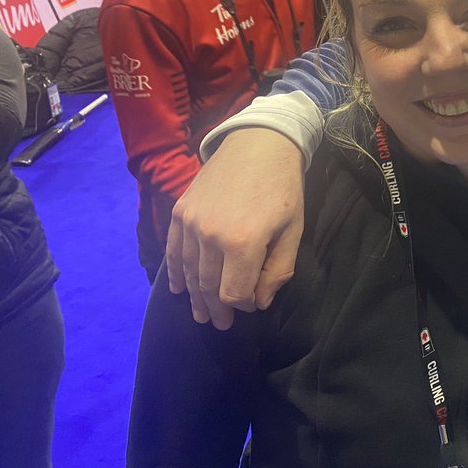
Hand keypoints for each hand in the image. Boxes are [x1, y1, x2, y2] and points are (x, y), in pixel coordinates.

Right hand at [166, 128, 304, 329]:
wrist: (259, 144)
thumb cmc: (283, 188)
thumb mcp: (293, 231)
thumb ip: (277, 270)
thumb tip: (258, 302)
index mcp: (242, 243)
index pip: (234, 293)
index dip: (242, 306)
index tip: (250, 306)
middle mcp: (210, 236)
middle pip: (208, 286)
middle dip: (216, 308)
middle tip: (220, 324)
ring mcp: (190, 223)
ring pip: (189, 272)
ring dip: (194, 297)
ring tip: (200, 314)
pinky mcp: (180, 211)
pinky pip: (174, 251)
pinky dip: (176, 272)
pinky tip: (180, 288)